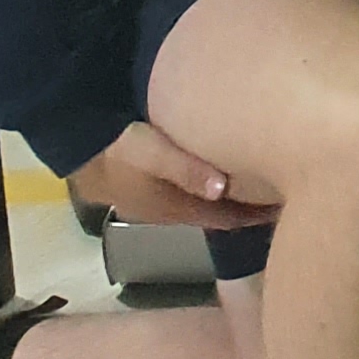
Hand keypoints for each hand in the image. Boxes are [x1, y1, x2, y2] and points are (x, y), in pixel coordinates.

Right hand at [72, 121, 278, 230]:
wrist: (71, 138)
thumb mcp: (151, 152)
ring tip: (260, 186)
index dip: (254, 218)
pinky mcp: (142, 186)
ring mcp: (151, 200)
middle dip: (246, 210)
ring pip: (200, 205)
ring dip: (228, 201)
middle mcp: (164, 211)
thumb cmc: (115, 144)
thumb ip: (186, 169)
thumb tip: (222, 190)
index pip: (223, 220)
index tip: (286, 210)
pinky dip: (207, 189)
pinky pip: (186, 193)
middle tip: (283, 198)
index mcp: (170, 208)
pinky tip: (218, 175)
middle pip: (215, 216)